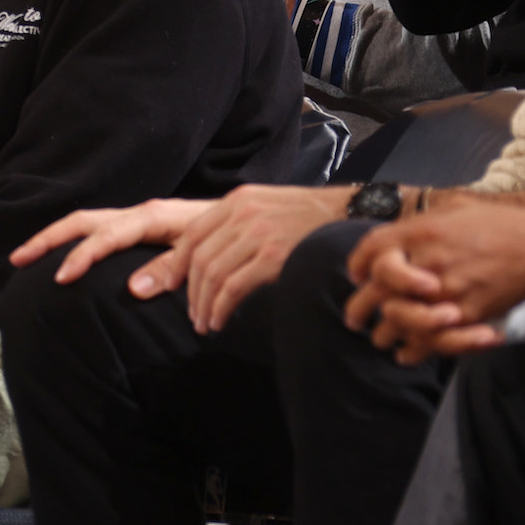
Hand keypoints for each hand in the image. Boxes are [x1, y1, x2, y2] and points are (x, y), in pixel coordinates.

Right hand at [9, 198, 212, 282]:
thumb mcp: (203, 257)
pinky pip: (98, 231)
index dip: (80, 256)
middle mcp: (140, 214)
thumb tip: (133, 289)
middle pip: (82, 221)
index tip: (59, 279)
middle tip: (18, 258)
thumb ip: (170, 270)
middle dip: (48, 239)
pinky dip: (74, 242)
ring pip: (86, 223)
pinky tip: (64, 258)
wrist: (248, 225)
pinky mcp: (140, 229)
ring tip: (27, 256)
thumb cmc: (228, 243)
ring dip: (55, 239)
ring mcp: (138, 220)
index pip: (105, 236)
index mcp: (152, 217)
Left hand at [149, 184, 350, 334]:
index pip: (192, 233)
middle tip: (192, 315)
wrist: (352, 214)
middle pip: (200, 259)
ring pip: (213, 275)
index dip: (177, 263)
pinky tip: (219, 321)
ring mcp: (259, 233)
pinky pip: (233, 287)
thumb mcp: (267, 206)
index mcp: (237, 200)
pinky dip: (221, 308)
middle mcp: (243, 213)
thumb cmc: (311, 218)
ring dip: (204, 305)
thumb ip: (237, 223)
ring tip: (204, 323)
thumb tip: (211, 255)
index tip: (172, 286)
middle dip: (191, 293)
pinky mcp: (274, 256)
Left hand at [342, 203, 524, 359]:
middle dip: (358, 309)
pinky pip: (428, 340)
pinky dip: (412, 351)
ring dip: (384, 332)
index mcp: (421, 231)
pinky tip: (405, 353)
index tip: (355, 277)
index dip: (357, 265)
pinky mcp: (465, 315)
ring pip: (396, 321)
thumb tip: (392, 240)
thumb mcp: (456, 209)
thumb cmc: (501, 225)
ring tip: (380, 337)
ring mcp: (445, 291)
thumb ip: (420, 224)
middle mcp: (427, 261)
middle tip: (355, 320)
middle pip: (375, 291)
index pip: (371, 250)